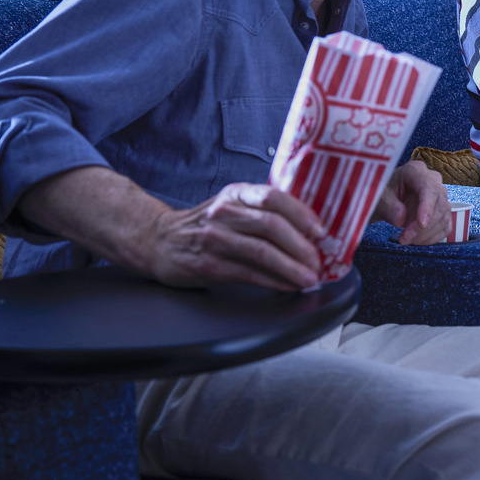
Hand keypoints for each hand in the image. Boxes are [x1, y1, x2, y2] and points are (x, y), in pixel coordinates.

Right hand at [142, 183, 324, 291]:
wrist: (159, 240)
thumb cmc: (206, 225)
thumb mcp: (231, 205)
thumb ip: (262, 211)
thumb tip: (309, 231)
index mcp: (236, 193)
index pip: (274, 197)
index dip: (301, 214)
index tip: (320, 231)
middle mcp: (224, 212)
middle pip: (271, 225)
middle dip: (301, 246)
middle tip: (318, 262)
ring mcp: (214, 238)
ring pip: (262, 252)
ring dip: (291, 268)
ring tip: (309, 278)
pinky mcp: (208, 264)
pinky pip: (248, 274)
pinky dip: (273, 281)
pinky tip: (287, 286)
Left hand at [373, 160, 450, 244]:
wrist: (385, 199)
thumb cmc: (381, 193)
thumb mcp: (379, 197)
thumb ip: (389, 207)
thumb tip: (400, 220)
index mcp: (415, 171)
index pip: (428, 188)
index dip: (427, 207)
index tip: (421, 224)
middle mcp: (432, 180)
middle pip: (439, 204)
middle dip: (424, 227)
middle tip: (404, 238)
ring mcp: (439, 195)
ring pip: (444, 216)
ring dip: (426, 234)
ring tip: (406, 240)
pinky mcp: (442, 211)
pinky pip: (445, 226)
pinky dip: (432, 237)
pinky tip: (417, 240)